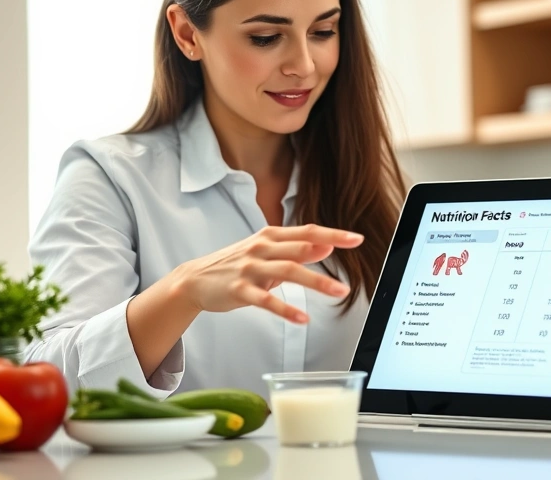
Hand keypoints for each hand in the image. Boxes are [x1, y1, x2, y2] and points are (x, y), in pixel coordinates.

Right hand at [174, 224, 362, 323]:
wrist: (194, 279)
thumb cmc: (236, 264)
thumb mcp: (268, 252)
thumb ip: (296, 249)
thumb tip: (327, 247)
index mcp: (271, 236)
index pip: (308, 232)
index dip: (333, 234)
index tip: (356, 238)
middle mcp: (262, 248)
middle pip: (301, 247)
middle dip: (330, 251)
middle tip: (356, 256)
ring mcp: (250, 268)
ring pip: (288, 271)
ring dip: (317, 281)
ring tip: (339, 291)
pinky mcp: (239, 290)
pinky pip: (266, 300)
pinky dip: (285, 309)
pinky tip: (302, 318)